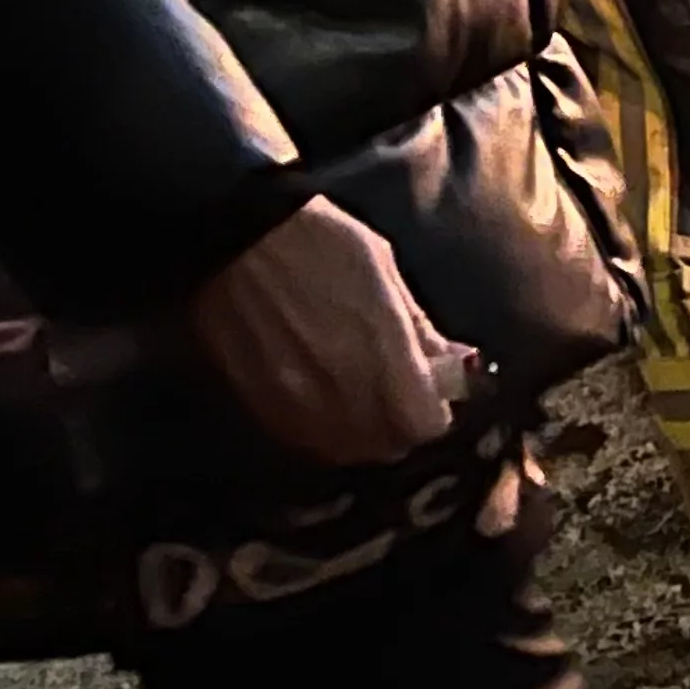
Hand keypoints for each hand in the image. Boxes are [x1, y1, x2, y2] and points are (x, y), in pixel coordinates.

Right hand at [188, 197, 475, 465]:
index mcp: (381, 350)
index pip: (424, 424)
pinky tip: (324, 396)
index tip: (435, 389)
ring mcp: (295, 406)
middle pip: (387, 446)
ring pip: (345, 451)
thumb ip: (420, 328)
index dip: (436, 411)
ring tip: (361, 393)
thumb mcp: (383, 269)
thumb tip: (458, 363)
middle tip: (401, 390)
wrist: (231, 237)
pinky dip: (324, 431)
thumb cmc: (319, 240)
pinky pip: (304, 442)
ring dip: (364, 432)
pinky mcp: (258, 408)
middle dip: (403, 423)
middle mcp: (341, 390)